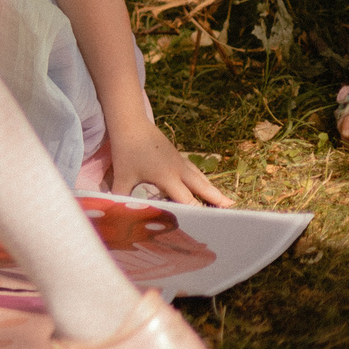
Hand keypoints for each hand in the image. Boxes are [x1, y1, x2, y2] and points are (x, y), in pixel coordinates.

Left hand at [108, 122, 232, 206]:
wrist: (130, 123)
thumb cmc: (126, 150)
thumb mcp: (122, 177)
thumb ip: (121, 196)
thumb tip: (115, 212)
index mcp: (168, 178)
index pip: (188, 200)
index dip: (198, 213)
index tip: (208, 225)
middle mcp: (179, 170)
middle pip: (203, 188)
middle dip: (217, 200)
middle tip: (233, 211)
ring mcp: (180, 161)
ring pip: (201, 178)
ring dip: (212, 190)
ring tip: (227, 201)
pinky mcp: (177, 155)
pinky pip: (194, 170)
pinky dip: (202, 179)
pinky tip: (205, 184)